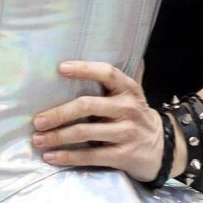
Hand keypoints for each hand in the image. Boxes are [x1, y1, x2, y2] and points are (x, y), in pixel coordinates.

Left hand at [32, 61, 180, 181]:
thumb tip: (110, 46)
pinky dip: (67, 156)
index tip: (60, 68)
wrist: (165, 151)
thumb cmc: (135, 118)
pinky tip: (50, 156)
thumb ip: (116, 78)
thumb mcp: (132, 96)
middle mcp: (128, 109)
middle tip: (37, 121)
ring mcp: (127, 132)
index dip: (84, 69)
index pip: (107, 73)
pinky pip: (90, 155)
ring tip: (37, 139)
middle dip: (59, 113)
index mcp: (128, 90)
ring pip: (84, 132)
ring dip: (57, 137)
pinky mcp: (123, 156)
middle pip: (87, 105)